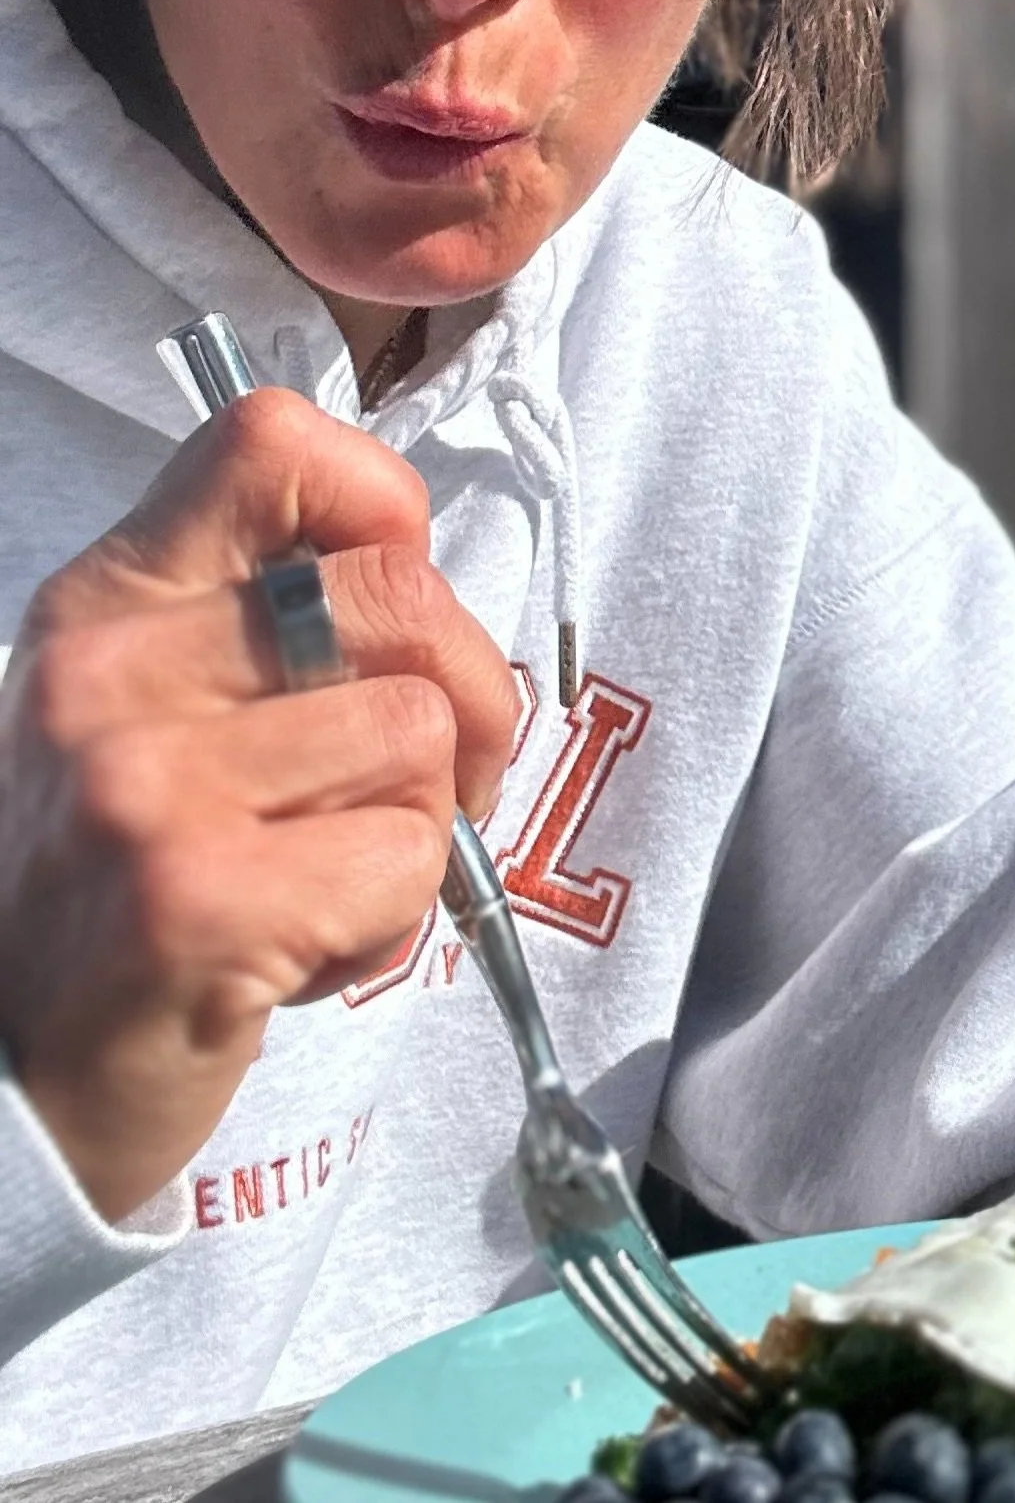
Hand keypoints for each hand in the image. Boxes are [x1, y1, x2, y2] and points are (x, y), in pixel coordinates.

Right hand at [0, 390, 519, 1221]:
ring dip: (415, 834)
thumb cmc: (138, 885)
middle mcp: (105, 669)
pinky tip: (301, 953)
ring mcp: (139, 779)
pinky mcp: (191, 894)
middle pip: (404, 600)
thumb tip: (419, 565)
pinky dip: (392, 920)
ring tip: (317, 885)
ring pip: (423, 739)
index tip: (393, 614)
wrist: (24, 1076)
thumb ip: (277, 625)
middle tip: (412, 791)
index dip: (387, 509)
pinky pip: (406, 857)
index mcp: (110, 602)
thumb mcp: (171, 716)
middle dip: (466, 708)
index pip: (271, 443)